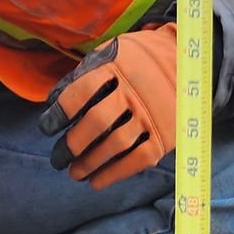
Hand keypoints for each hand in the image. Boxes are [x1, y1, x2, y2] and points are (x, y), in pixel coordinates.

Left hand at [41, 30, 180, 188]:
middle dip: (73, 144)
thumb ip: (87, 72)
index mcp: (118, 67)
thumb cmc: (140, 60)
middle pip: (97, 122)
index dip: (60, 113)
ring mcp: (151, 115)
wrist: (187, 64)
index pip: (81, 92)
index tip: (46, 128)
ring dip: (90, 163)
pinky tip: (96, 182)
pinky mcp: (164, 136)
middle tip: (58, 158)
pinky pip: (136, 160)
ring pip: (115, 145)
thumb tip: (54, 100)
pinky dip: (114, 174)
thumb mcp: (115, 51)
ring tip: (74, 173)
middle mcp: (135, 92)